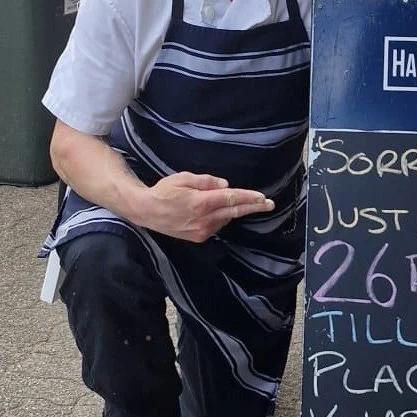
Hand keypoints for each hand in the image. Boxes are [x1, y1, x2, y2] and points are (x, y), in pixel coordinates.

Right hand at [140, 172, 273, 242]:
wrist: (146, 212)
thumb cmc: (164, 191)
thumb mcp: (183, 178)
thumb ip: (206, 181)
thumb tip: (226, 186)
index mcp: (200, 203)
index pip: (230, 199)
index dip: (248, 198)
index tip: (262, 197)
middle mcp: (203, 219)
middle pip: (234, 212)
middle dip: (253, 207)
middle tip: (270, 204)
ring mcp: (202, 231)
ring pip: (226, 219)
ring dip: (234, 211)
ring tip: (236, 202)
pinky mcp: (199, 237)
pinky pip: (217, 225)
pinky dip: (221, 217)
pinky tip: (218, 211)